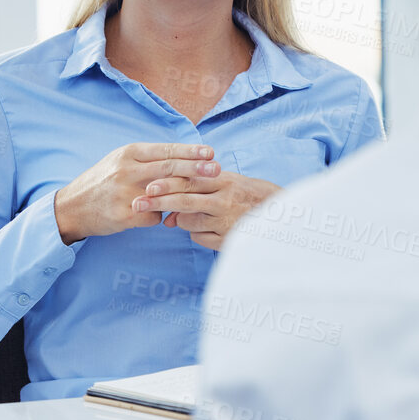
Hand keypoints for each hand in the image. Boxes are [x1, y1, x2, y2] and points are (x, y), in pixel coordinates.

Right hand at [53, 143, 218, 244]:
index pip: (165, 149)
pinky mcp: (124, 214)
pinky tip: (167, 218)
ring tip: (205, 193)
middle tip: (216, 168)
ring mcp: (125, 192)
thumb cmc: (103, 182)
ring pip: (164, 191)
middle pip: (168, 167)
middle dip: (195, 167)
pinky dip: (163, 217)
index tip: (210, 151)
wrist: (72, 207)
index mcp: (129, 154)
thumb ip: (148, 159)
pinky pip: (153, 215)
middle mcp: (127, 170)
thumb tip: (184, 156)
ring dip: (186, 192)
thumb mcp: (121, 162)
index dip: (189, 151)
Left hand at [138, 170, 281, 250]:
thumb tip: (173, 203)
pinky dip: (196, 234)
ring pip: (189, 221)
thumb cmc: (247, 195)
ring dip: (181, 221)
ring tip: (187, 217)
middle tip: (138, 203)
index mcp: (223, 180)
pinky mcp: (228, 239)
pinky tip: (207, 230)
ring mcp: (226, 220)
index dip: (166, 183)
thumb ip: (199, 188)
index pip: (189, 179)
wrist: (280, 215)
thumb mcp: (226, 184)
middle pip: (185, 199)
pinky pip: (199, 238)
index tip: (146, 187)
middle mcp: (225, 199)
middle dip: (158, 201)